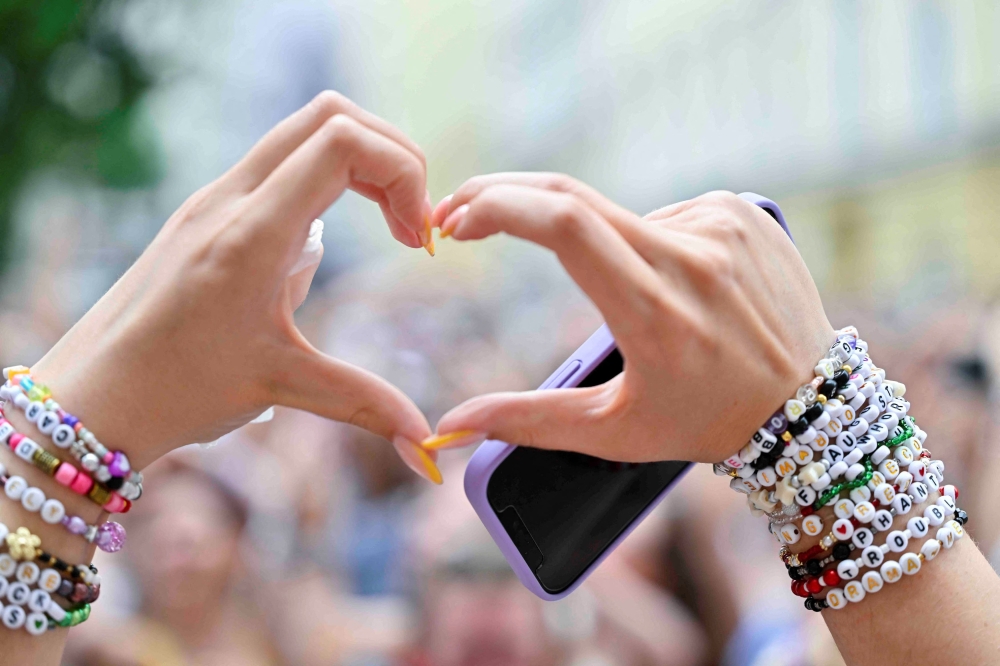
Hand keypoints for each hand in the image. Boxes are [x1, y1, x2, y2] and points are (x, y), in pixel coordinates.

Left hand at [30, 92, 441, 482]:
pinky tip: (327, 247)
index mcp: (251, 234)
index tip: (417, 239)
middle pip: (330, 115)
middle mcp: (230, 198)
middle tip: (411, 223)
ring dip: (360, 164)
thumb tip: (424, 442)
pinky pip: (278, 164)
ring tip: (386, 228)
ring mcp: (215, 198)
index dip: (402, 172)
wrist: (94, 395)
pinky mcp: (208, 211)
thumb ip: (364, 403)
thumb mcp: (280, 386)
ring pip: (303, 131)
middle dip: (392, 156)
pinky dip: (326, 180)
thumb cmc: (176, 390)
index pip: (341, 142)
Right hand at [423, 174, 833, 462]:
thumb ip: (529, 423)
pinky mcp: (742, 210)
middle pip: (573, 197)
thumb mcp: (616, 431)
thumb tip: (454, 424)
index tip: (457, 221)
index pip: (566, 224)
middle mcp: (691, 256)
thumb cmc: (708, 422)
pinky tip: (683, 287)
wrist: (811, 405)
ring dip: (602, 248)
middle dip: (505, 198)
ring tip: (649, 311)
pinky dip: (650, 244)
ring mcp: (722, 224)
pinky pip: (665, 215)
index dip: (498, 207)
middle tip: (465, 215)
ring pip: (619, 217)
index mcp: (656, 310)